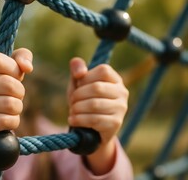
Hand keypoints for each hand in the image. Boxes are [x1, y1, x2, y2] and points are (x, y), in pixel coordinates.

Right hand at [0, 48, 32, 140]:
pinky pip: (7, 121)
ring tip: (9, 107)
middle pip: (8, 85)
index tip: (14, 76)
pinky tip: (6, 119)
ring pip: (10, 105)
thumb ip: (22, 56)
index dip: (14, 69)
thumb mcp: (9, 67)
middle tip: (13, 95)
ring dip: (17, 108)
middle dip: (19, 91)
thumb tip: (28, 67)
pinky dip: (13, 121)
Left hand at [67, 57, 128, 173]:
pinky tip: (73, 120)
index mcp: (115, 79)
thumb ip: (77, 68)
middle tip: (72, 101)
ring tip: (72, 110)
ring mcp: (121, 108)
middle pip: (97, 87)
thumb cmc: (84, 100)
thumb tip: (80, 72)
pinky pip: (94, 119)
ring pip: (94, 104)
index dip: (86, 78)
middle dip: (78, 94)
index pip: (103, 71)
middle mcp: (122, 92)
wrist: (89, 128)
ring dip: (77, 108)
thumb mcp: (78, 82)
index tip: (79, 85)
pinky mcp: (116, 123)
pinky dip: (79, 119)